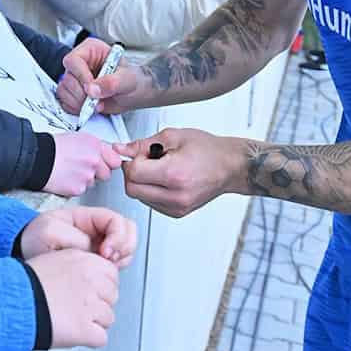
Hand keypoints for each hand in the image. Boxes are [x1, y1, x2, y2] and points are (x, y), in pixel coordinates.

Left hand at [20, 206, 136, 267]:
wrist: (23, 253)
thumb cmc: (34, 238)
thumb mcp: (50, 231)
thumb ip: (73, 238)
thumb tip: (92, 248)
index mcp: (87, 217)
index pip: (116, 220)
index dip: (117, 236)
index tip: (105, 252)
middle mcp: (97, 229)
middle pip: (128, 231)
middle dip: (125, 246)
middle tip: (112, 259)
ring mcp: (99, 244)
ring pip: (126, 246)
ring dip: (124, 257)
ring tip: (109, 266)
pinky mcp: (97, 260)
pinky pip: (118, 261)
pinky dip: (118, 268)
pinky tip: (105, 273)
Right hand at [25, 250, 118, 348]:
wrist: (12, 303)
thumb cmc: (24, 285)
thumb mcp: (52, 260)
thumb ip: (75, 266)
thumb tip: (89, 276)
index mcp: (83, 261)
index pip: (112, 274)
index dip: (101, 285)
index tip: (92, 291)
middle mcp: (90, 281)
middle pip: (112, 296)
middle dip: (99, 304)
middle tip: (80, 308)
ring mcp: (89, 305)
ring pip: (108, 318)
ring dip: (94, 322)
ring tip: (72, 320)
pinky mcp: (84, 329)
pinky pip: (100, 338)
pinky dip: (89, 339)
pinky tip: (74, 333)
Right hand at [44, 132, 122, 196]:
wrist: (37, 158)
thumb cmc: (53, 147)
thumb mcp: (78, 138)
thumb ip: (95, 147)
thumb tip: (105, 154)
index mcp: (95, 145)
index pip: (115, 161)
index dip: (108, 163)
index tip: (104, 164)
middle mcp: (94, 160)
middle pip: (106, 174)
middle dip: (98, 173)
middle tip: (83, 168)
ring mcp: (87, 176)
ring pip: (94, 183)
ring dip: (86, 180)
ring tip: (71, 171)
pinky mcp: (78, 188)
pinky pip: (82, 190)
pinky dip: (75, 186)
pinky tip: (66, 178)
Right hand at [58, 44, 151, 115]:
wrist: (135, 93)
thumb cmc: (133, 80)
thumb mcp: (127, 79)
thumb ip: (112, 83)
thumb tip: (92, 89)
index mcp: (91, 50)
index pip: (74, 60)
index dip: (80, 76)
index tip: (91, 89)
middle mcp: (80, 63)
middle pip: (67, 78)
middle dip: (81, 94)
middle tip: (96, 101)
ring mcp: (75, 78)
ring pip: (64, 91)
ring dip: (78, 103)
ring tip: (96, 104)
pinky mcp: (74, 93)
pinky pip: (65, 102)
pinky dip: (75, 108)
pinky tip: (89, 108)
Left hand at [116, 128, 237, 217]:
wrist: (230, 167)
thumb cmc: (208, 149)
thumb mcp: (173, 136)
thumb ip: (142, 144)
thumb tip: (120, 149)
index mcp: (174, 175)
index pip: (132, 173)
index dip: (131, 160)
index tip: (140, 153)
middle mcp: (175, 196)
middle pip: (132, 189)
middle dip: (132, 173)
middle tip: (147, 160)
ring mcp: (176, 208)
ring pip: (139, 197)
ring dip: (141, 182)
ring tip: (159, 168)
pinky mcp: (177, 213)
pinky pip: (150, 203)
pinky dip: (150, 190)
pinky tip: (164, 179)